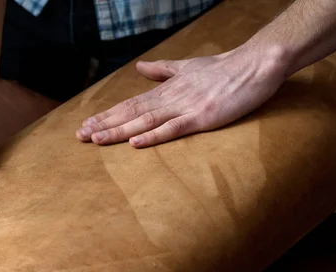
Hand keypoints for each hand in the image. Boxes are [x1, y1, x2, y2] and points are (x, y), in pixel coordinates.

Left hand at [76, 46, 288, 147]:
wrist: (255, 64)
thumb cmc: (223, 68)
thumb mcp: (187, 67)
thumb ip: (162, 70)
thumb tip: (140, 67)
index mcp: (166, 89)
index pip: (130, 104)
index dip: (107, 115)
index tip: (86, 124)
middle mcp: (170, 98)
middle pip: (130, 113)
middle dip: (104, 125)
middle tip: (80, 136)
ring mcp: (185, 107)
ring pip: (145, 121)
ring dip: (119, 131)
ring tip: (97, 140)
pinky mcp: (202, 117)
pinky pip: (174, 128)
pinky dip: (153, 136)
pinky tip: (135, 143)